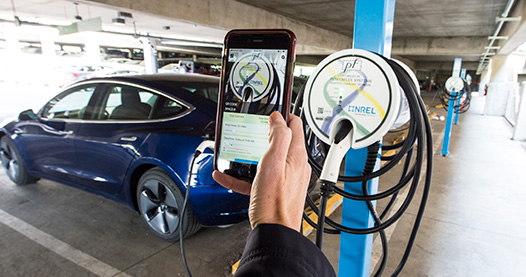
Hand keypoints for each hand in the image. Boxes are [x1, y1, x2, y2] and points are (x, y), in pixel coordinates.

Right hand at [213, 112, 310, 231]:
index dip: (283, 114)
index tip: (270, 110)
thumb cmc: (274, 204)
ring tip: (237, 151)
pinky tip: (227, 176)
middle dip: (265, 133)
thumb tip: (278, 119)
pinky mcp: (275, 190)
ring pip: (267, 159)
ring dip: (251, 154)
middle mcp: (294, 166)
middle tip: (252, 127)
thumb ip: (278, 137)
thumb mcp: (273, 164)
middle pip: (281, 141)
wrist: (274, 233)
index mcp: (296, 156)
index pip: (295, 125)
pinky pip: (259, 178)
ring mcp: (285, 179)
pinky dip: (244, 175)